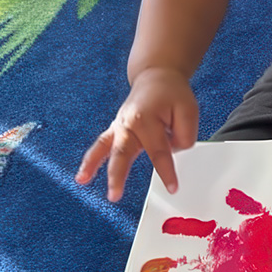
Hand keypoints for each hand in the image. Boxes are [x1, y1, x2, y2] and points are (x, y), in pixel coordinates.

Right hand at [74, 67, 197, 201]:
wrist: (157, 76)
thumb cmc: (172, 92)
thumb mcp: (189, 110)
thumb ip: (184, 135)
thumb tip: (171, 153)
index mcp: (147, 118)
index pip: (158, 151)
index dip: (166, 172)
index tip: (173, 188)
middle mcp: (129, 122)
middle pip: (122, 152)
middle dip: (118, 175)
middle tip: (115, 194)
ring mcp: (120, 126)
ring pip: (105, 148)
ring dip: (93, 166)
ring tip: (83, 181)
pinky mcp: (116, 130)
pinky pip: (100, 146)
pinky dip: (90, 161)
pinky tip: (82, 177)